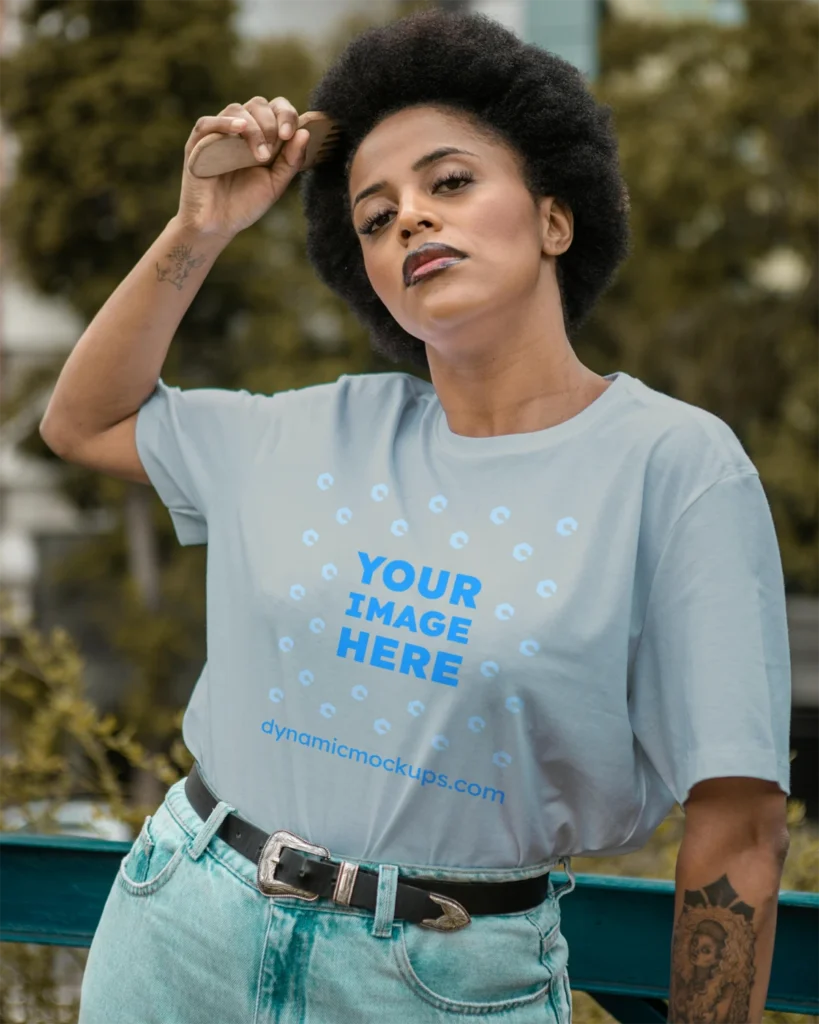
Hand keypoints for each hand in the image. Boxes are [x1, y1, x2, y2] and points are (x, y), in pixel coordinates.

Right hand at [177, 95, 309, 240]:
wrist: (219, 224)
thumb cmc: (246, 203)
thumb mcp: (275, 184)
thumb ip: (291, 161)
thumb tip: (305, 133)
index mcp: (261, 136)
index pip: (276, 109)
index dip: (286, 114)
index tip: (290, 134)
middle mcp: (240, 130)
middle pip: (258, 104)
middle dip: (271, 122)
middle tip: (273, 150)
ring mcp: (219, 134)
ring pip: (236, 110)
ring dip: (254, 128)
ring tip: (260, 155)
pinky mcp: (197, 144)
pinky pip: (207, 123)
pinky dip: (224, 123)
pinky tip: (239, 129)